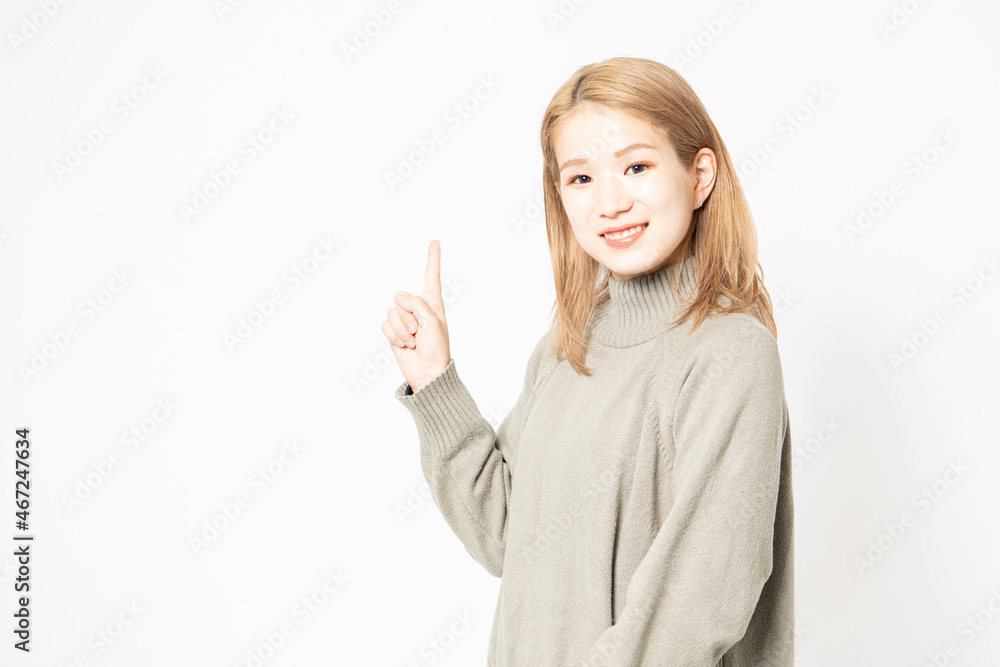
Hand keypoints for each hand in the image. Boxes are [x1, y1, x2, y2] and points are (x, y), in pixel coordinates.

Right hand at [382, 239, 451, 392]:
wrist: (427, 373)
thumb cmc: (437, 349)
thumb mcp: (433, 323)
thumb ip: (417, 304)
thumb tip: (400, 298)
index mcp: (433, 304)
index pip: (431, 277)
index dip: (433, 259)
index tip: (435, 241)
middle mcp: (417, 309)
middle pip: (402, 297)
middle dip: (408, 315)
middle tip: (419, 331)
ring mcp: (405, 320)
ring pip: (392, 311)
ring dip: (401, 329)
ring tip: (413, 340)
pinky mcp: (394, 332)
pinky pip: (385, 325)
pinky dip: (394, 335)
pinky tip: (404, 345)